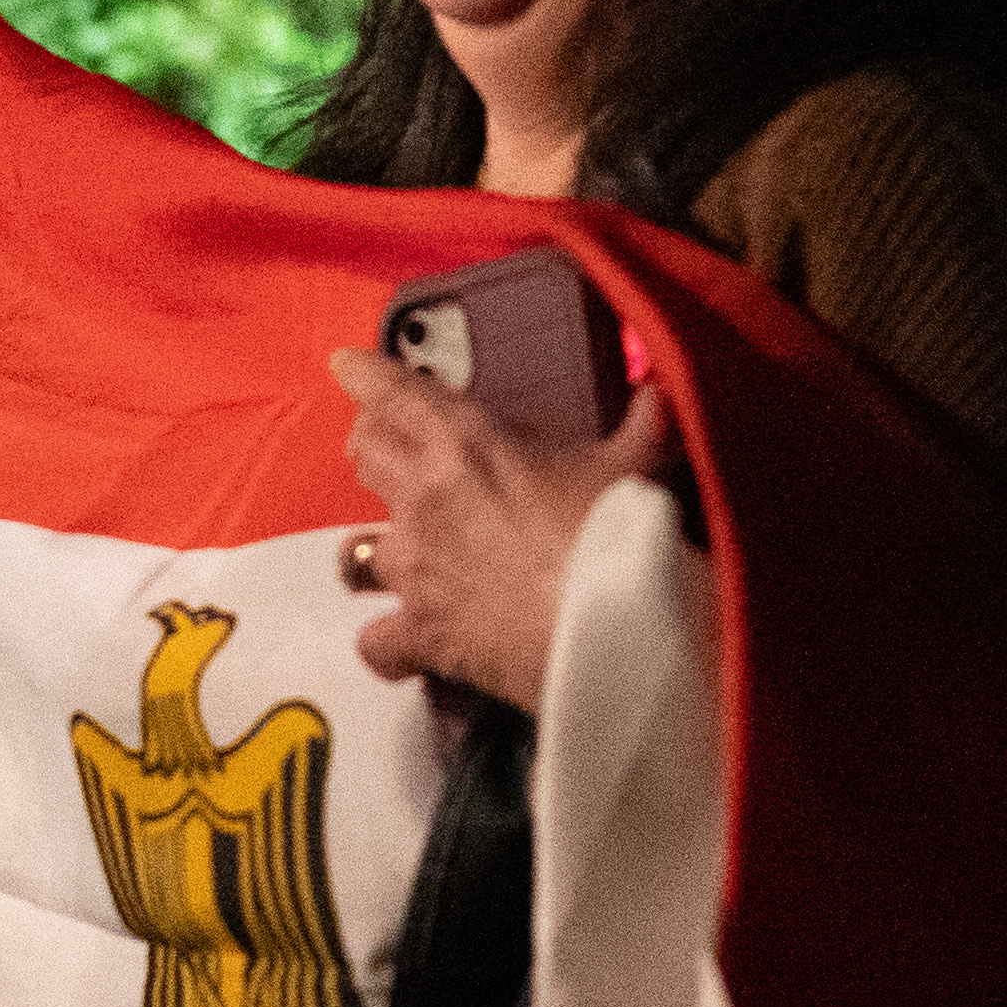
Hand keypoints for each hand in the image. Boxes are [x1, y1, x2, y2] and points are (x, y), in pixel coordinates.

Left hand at [329, 318, 674, 710]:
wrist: (608, 625)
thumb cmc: (614, 540)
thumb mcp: (632, 466)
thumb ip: (640, 425)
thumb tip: (657, 399)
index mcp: (465, 443)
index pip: (394, 392)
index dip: (365, 374)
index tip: (349, 365)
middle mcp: (425, 499)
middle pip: (366, 454)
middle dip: (371, 443)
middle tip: (383, 441)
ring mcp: (416, 568)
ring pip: (353, 547)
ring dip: (368, 543)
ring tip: (384, 544)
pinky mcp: (423, 632)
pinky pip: (376, 640)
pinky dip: (384, 642)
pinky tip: (396, 642)